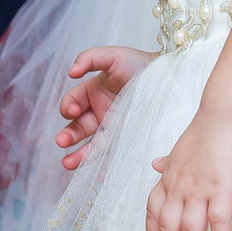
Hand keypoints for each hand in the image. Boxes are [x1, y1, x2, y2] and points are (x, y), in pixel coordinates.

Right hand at [56, 46, 153, 168]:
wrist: (169, 77)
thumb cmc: (140, 63)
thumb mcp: (114, 56)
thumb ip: (91, 58)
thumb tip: (70, 71)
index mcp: (92, 94)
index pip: (72, 103)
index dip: (67, 107)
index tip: (72, 111)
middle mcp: (99, 114)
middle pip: (77, 128)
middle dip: (68, 135)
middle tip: (62, 141)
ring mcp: (112, 130)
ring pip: (90, 146)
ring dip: (78, 156)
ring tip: (68, 164)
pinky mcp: (126, 141)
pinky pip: (113, 157)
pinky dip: (105, 167)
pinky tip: (100, 174)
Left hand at [145, 108, 231, 230]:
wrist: (227, 116)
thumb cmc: (208, 131)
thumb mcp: (181, 148)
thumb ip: (168, 162)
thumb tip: (156, 164)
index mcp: (168, 180)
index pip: (153, 215)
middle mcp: (180, 188)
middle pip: (169, 230)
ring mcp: (200, 190)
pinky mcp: (223, 190)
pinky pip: (219, 223)